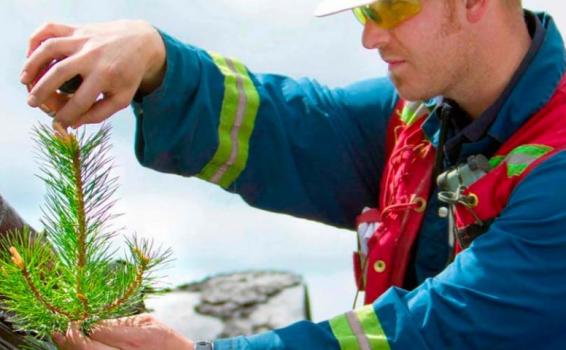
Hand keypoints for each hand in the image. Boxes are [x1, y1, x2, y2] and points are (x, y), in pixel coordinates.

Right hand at [21, 20, 165, 127]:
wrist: (140, 43)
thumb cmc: (128, 76)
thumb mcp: (122, 98)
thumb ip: (99, 113)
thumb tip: (71, 124)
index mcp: (106, 76)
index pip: (79, 101)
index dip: (65, 116)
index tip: (57, 124)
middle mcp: (93, 56)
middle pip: (59, 73)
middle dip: (42, 91)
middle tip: (32, 103)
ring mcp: (83, 40)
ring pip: (50, 48)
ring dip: (32, 65)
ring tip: (25, 81)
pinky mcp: (77, 28)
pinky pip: (49, 29)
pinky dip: (35, 40)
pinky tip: (31, 57)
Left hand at [53, 314, 193, 349]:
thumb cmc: (165, 340)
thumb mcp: (147, 323)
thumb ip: (121, 322)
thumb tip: (96, 319)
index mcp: (134, 340)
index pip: (97, 330)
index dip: (81, 322)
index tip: (72, 314)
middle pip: (86, 347)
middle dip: (69, 335)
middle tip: (59, 324)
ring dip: (69, 345)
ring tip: (58, 334)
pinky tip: (72, 345)